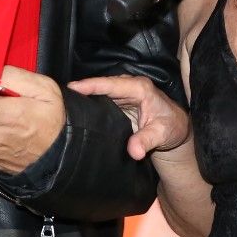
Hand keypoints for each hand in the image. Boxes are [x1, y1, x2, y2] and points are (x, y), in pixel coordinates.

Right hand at [69, 75, 189, 161]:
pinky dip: (89, 103)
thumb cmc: (172, 128)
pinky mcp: (119, 102)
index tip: (73, 87)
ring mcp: (123, 94)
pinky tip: (76, 109)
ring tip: (63, 102)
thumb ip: (147, 140)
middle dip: (82, 89)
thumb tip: (133, 151)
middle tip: (60, 95)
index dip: (92, 85)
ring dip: (83, 96)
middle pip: (101, 85)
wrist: (176, 131)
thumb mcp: (162, 134)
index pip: (111, 84)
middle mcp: (129, 87)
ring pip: (100, 92)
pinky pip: (101, 100)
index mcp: (140, 88)